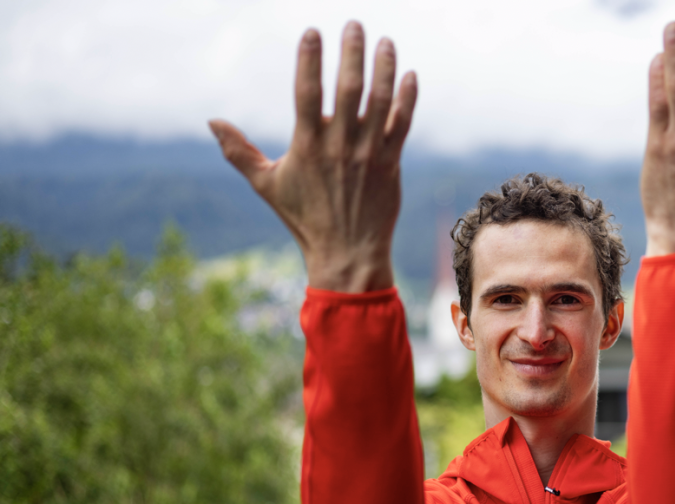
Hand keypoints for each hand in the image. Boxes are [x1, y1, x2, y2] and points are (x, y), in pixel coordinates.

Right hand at [209, 22, 416, 291]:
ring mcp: (369, 154)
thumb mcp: (267, 186)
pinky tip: (409, 73)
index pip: (306, 92)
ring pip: (380, 101)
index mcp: (307, 146)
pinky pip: (402, 124)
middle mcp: (340, 146)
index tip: (311, 31)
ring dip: (383, 67)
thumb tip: (211, 121)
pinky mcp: (392, 165)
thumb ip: (239, 151)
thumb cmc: (304, 220)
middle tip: (353, 23)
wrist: (347, 255)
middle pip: (348, 88)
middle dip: (351, 52)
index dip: (309, 59)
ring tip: (385, 40)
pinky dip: (407, 98)